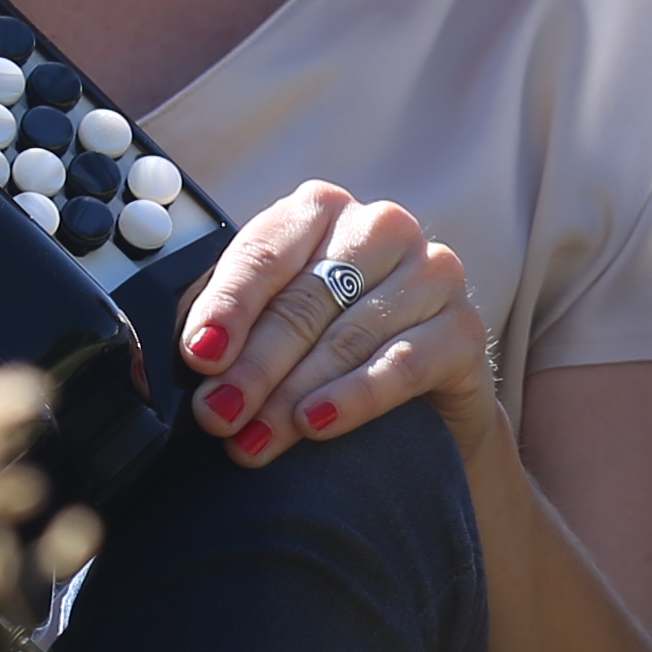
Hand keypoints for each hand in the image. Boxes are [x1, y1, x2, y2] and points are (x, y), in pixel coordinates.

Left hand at [175, 182, 486, 471]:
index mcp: (320, 211)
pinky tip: (317, 425)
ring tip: (254, 440)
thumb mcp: (275, 326)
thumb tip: (186, 361)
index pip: (265, 254)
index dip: (228, 308)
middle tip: (217, 415)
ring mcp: (431, 273)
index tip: (198, 357)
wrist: (423, 398)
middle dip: (253, 366)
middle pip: (302, 302)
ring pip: (347, 336)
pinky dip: (354, 397)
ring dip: (292, 394)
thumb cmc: (330, 350)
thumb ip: (232, 328)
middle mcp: (380, 228)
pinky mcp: (465, 328)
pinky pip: (402, 363)